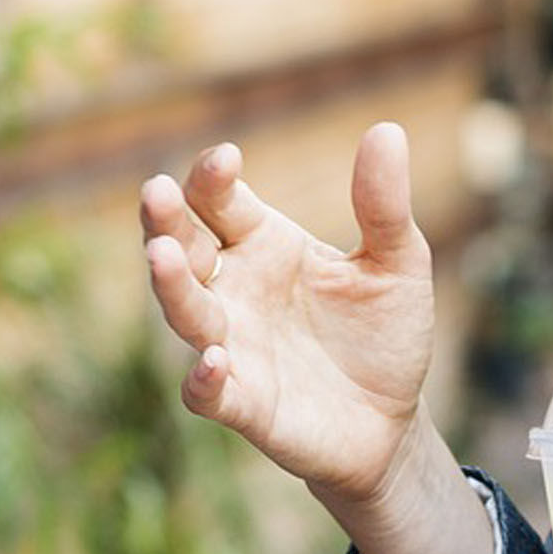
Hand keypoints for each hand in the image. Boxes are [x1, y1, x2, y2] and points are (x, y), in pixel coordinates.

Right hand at [140, 125, 437, 510]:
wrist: (392, 423)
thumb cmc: (383, 335)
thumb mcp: (397, 263)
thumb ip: (383, 205)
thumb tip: (386, 130)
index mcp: (262, 244)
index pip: (219, 200)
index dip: (212, 177)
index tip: (226, 158)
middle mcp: (234, 289)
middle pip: (182, 246)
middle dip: (165, 221)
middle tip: (155, 192)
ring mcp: (232, 345)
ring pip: (186, 311)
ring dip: (172, 285)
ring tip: (162, 256)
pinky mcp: (243, 403)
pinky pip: (207, 391)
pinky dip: (203, 378)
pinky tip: (214, 360)